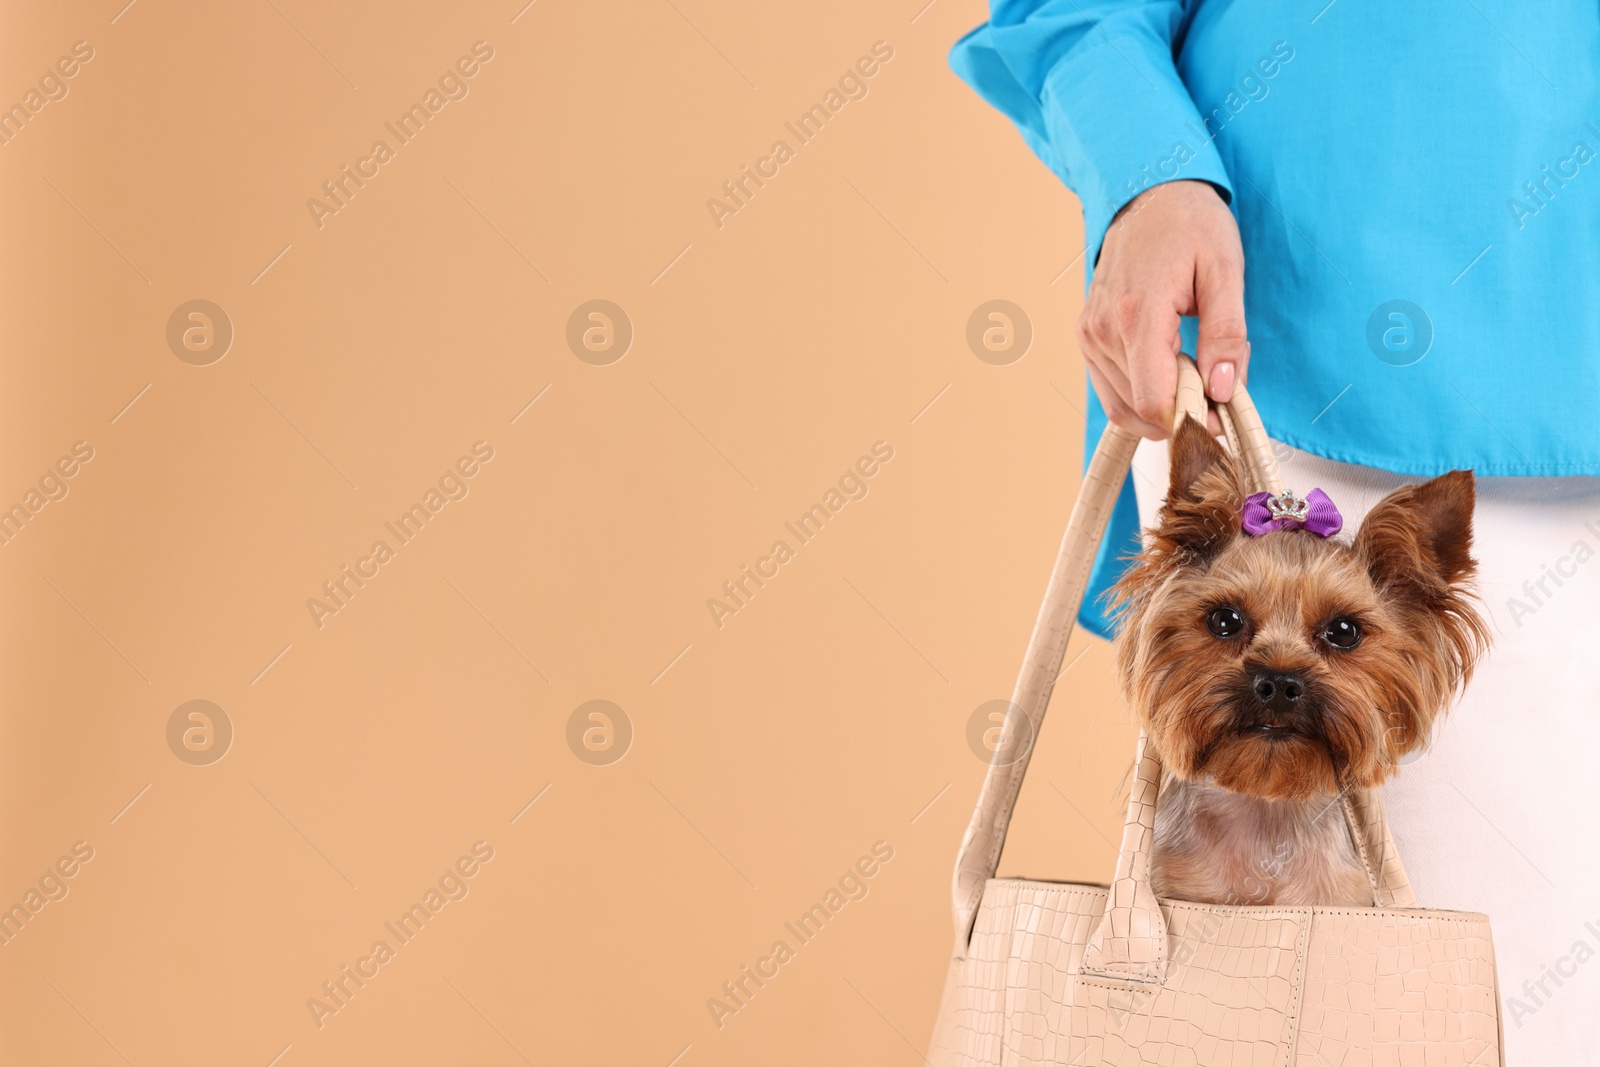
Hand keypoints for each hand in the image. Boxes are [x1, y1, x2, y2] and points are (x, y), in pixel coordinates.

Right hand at [1077, 180, 1248, 437]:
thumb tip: (1223, 390)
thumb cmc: (1190, 224)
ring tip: (1195, 363)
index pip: (1153, 401)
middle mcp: (1103, 330)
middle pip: (1141, 408)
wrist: (1149, 193)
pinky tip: (1170, 366)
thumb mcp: (1225, 271)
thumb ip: (1226, 335)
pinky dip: (1143, 393)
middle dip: (1184, 409)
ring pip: (1124, 406)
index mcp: (1137, 314)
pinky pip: (1112, 390)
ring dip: (1164, 402)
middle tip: (1218, 380)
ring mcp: (1089, 335)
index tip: (1221, 414)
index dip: (1190, 420)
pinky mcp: (1086, 337)